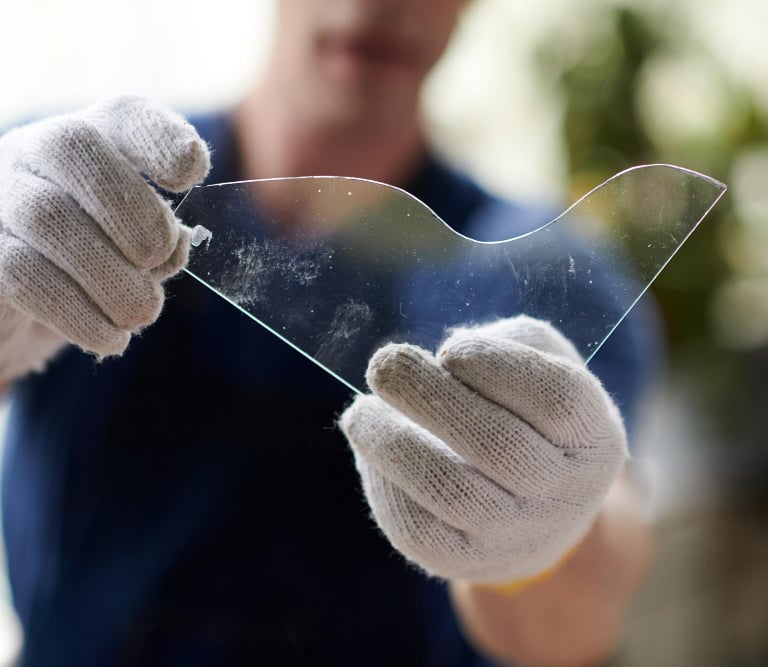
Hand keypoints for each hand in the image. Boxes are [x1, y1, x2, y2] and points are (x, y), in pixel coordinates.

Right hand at [0, 95, 209, 380]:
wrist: (18, 319)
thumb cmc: (91, 273)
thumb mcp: (134, 253)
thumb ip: (159, 242)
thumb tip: (174, 247)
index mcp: (90, 147)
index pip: (121, 116)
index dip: (158, 135)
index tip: (192, 170)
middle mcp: (32, 156)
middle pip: (73, 147)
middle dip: (133, 210)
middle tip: (157, 260)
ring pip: (46, 214)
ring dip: (111, 275)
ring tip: (140, 313)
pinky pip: (23, 274)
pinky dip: (80, 314)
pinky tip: (110, 338)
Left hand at [340, 316, 627, 584]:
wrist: (538, 508)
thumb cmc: (532, 415)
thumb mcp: (542, 365)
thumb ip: (507, 344)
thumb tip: (440, 360)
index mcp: (592, 437)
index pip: (555, 399)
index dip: (497, 366)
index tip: (450, 350)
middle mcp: (564, 492)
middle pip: (497, 445)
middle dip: (430, 396)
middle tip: (385, 363)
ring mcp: (516, 535)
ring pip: (453, 492)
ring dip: (395, 444)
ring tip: (361, 412)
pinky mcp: (466, 560)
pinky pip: (419, 531)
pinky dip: (385, 486)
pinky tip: (370, 452)